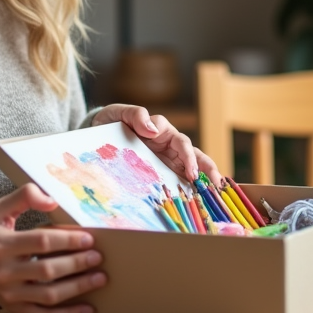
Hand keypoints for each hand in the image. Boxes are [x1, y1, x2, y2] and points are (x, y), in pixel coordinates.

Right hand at [0, 184, 106, 312]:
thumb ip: (24, 196)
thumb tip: (52, 200)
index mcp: (2, 245)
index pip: (40, 242)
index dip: (67, 239)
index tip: (88, 238)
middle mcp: (5, 272)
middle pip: (48, 270)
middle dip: (77, 263)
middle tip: (98, 257)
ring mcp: (11, 294)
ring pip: (49, 296)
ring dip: (78, 288)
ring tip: (100, 278)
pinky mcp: (15, 309)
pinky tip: (88, 308)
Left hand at [92, 104, 221, 185]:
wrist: (97, 136)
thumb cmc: (110, 122)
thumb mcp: (118, 113)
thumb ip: (135, 115)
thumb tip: (153, 130)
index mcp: (160, 129)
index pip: (177, 138)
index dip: (184, 152)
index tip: (189, 171)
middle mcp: (168, 144)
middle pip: (191, 152)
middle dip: (203, 165)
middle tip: (210, 180)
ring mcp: (167, 159)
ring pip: (192, 166)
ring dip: (205, 176)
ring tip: (215, 188)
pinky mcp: (163, 172)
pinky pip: (180, 179)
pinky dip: (192, 187)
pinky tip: (202, 199)